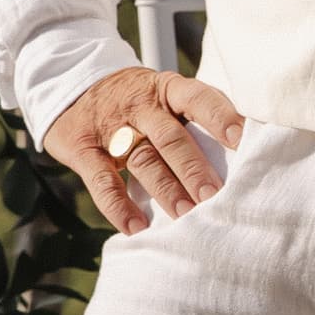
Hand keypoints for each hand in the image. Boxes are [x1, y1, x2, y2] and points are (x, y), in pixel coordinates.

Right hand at [44, 65, 245, 231]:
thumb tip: (240, 156)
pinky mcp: (84, 149)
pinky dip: (119, 205)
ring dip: (165, 188)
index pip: (197, 97)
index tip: (242, 138)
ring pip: (142, 159)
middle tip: (214, 195)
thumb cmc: (136, 103)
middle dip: (193, 167)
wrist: (72, 88)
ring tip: (185, 214)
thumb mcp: (162, 96)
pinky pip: (102, 180)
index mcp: (167, 89)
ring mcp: (112, 127)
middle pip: (171, 136)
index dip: (220, 116)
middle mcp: (141, 106)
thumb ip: (193, 119)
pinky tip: (136, 227)